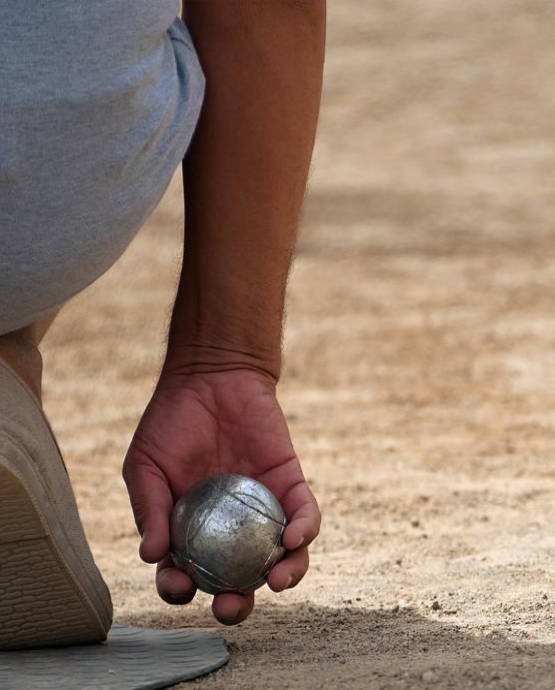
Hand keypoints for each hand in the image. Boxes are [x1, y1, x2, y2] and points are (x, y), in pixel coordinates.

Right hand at [122, 368, 319, 624]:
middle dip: (238, 604)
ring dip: (283, 577)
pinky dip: (304, 531)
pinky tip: (293, 539)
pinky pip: (304, 516)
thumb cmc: (171, 422)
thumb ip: (148, 509)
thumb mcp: (146, 465)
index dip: (182, 590)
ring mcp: (261, 510)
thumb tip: (150, 557)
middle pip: (237, 579)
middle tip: (233, 606)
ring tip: (276, 582)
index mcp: (190, 530)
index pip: (187, 574)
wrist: (210, 377)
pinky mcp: (290, 486)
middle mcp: (228, 528)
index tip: (182, 587)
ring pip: (279, 557)